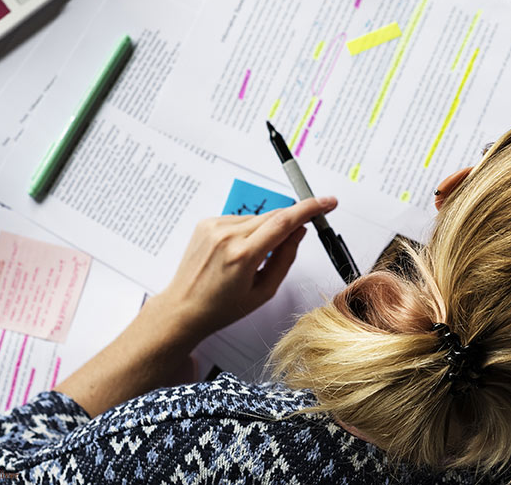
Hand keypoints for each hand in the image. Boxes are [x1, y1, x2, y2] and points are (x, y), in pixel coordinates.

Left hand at [145, 196, 337, 347]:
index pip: (285, 221)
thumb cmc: (220, 307)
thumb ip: (286, 258)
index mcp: (243, 255)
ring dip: (265, 231)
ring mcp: (214, 227)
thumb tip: (299, 232)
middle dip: (290, 223)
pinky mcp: (206, 222)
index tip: (327, 202)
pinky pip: (240, 219)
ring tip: (252, 259)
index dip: (310, 208)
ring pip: (258, 218)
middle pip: (274, 216)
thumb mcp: (263, 291)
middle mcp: (227, 236)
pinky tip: (237, 252)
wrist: (182, 309)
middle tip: (293, 240)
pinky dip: (247, 231)